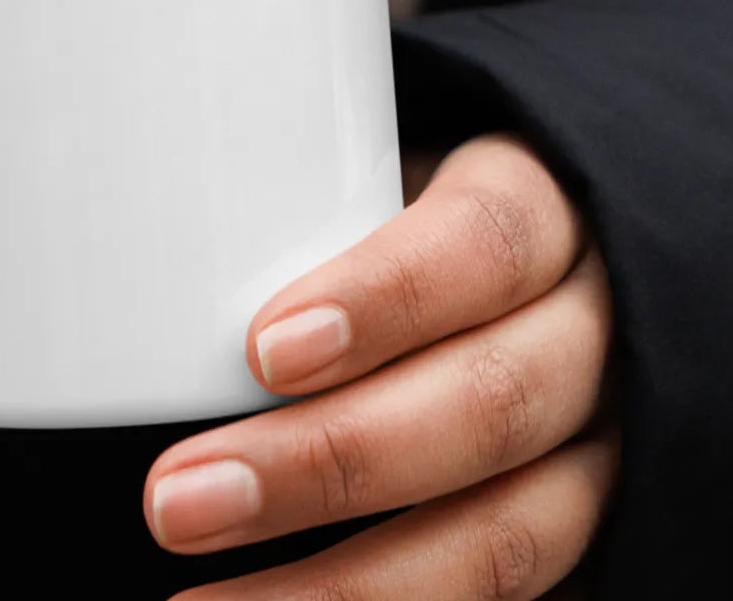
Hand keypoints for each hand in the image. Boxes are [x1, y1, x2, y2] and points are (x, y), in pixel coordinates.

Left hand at [145, 136, 618, 598]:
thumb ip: (298, 204)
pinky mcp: (585, 542)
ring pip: (503, 537)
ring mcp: (600, 454)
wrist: (536, 277)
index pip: (485, 243)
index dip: (384, 299)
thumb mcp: (378, 173)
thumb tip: (132, 230)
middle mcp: (594, 335)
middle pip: (489, 405)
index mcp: (543, 211)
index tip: (261, 348)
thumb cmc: (411, 214)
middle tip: (174, 499)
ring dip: (346, 587)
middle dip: (326, 464)